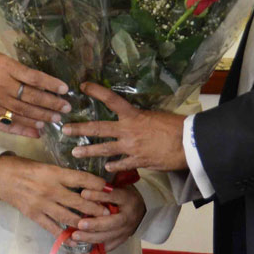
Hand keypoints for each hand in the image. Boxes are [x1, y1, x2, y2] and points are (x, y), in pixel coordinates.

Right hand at [0, 40, 71, 127]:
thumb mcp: (0, 58)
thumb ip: (17, 70)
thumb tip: (38, 82)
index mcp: (7, 67)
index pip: (35, 77)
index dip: (51, 84)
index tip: (65, 89)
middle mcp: (3, 84)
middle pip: (32, 96)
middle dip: (52, 103)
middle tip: (67, 108)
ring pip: (24, 111)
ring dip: (42, 116)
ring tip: (56, 119)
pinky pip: (10, 120)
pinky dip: (25, 126)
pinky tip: (37, 129)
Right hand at [0, 154, 109, 238]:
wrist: (2, 177)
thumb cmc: (26, 168)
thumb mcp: (46, 166)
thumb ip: (63, 175)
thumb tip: (84, 183)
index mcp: (54, 173)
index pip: (81, 178)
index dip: (96, 184)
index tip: (108, 189)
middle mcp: (50, 189)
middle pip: (78, 201)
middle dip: (95, 208)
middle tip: (109, 212)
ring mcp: (42, 204)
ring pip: (68, 216)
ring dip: (84, 223)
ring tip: (97, 226)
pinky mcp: (35, 215)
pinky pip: (52, 227)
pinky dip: (64, 235)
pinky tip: (76, 239)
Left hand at [61, 82, 187, 172]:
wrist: (188, 144)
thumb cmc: (176, 126)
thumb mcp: (155, 115)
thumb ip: (139, 117)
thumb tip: (131, 118)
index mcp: (133, 115)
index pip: (111, 99)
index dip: (96, 91)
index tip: (83, 86)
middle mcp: (128, 131)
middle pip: (98, 128)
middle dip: (80, 129)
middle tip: (65, 129)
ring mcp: (131, 147)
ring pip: (104, 149)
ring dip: (88, 151)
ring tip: (75, 153)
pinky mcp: (138, 161)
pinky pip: (120, 164)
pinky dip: (113, 166)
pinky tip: (106, 167)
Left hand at [73, 182, 145, 250]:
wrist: (142, 210)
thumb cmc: (124, 195)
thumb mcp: (119, 186)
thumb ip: (105, 188)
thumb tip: (85, 186)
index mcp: (128, 199)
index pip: (114, 196)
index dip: (99, 195)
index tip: (83, 193)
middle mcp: (128, 216)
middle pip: (112, 222)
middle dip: (95, 224)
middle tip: (79, 224)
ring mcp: (125, 231)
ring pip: (108, 237)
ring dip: (91, 238)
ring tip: (75, 237)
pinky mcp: (121, 241)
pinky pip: (107, 248)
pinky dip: (94, 252)